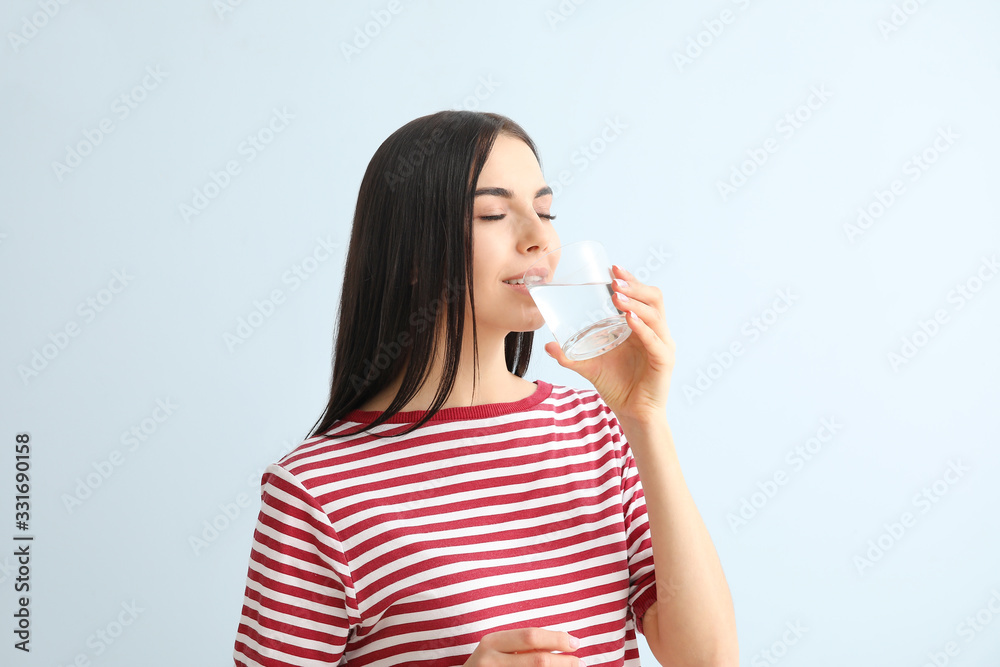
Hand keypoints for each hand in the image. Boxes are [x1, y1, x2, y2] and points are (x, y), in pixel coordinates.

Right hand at [463, 628, 581, 665]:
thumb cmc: (489, 664)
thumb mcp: (499, 649)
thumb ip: (524, 645)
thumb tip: (566, 643)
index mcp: (492, 642)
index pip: (531, 636)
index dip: (557, 639)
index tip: (576, 643)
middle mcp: (490, 661)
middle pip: (537, 660)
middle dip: (564, 662)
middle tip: (580, 662)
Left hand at [544, 264, 674, 423]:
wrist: (634, 413)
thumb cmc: (617, 385)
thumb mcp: (589, 367)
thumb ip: (569, 356)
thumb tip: (547, 344)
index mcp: (641, 326)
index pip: (641, 295)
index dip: (630, 280)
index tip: (612, 267)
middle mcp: (655, 331)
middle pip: (653, 298)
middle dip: (634, 285)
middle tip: (614, 278)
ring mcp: (662, 345)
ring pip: (655, 315)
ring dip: (636, 303)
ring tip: (617, 297)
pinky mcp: (664, 360)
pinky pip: (655, 340)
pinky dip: (643, 328)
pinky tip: (629, 320)